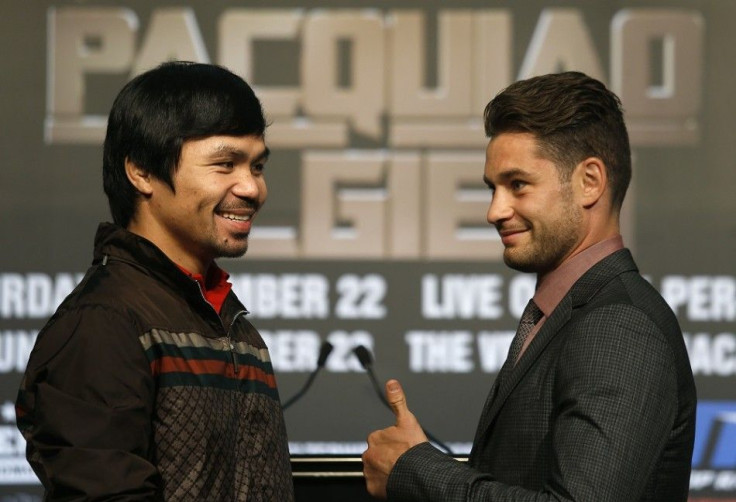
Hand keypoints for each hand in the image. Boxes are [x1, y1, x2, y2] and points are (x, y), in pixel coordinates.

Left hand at [362, 379, 428, 498]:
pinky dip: (384, 484)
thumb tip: (391, 383)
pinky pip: (376, 485)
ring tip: (400, 470)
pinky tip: (396, 480)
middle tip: (401, 460)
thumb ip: (398, 401)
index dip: (391, 443)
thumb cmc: (414, 449)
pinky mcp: (373, 487)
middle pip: (376, 455)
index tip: (401, 448)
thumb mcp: (408, 420)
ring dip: (385, 470)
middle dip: (386, 457)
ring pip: (376, 470)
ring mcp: (370, 472)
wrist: (418, 475)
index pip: (379, 440)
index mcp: (375, 438)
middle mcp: (368, 455)